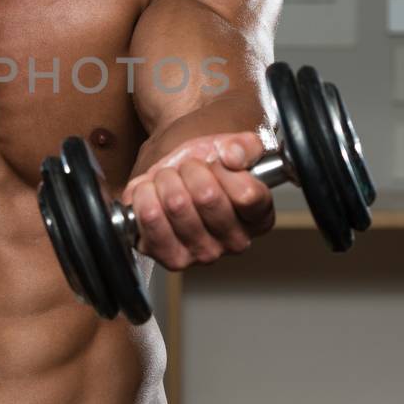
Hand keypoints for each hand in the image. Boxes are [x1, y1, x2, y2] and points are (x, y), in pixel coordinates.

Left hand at [121, 132, 274, 271]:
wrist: (175, 171)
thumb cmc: (209, 163)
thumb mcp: (233, 146)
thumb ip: (245, 146)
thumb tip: (233, 156)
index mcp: (259, 217)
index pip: (247, 195)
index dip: (224, 169)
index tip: (216, 160)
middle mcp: (236, 242)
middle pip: (207, 196)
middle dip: (190, 170)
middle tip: (187, 169)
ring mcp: (204, 254)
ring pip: (177, 205)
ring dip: (165, 180)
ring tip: (168, 179)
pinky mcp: (170, 257)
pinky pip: (150, 222)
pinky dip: (144, 198)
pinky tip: (150, 193)